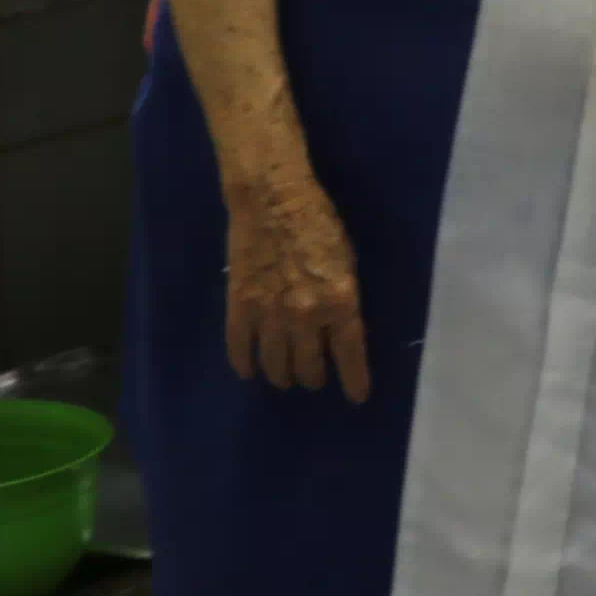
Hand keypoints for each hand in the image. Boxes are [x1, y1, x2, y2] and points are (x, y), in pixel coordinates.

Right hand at [224, 175, 372, 401]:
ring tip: (285, 377)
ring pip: (275, 364)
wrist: (272, 198)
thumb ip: (344, 297)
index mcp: (340, 302)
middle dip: (313, 376)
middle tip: (313, 377)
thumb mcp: (348, 260)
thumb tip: (341, 327)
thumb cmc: (319, 221)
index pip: (350, 355)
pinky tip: (249, 370)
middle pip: (309, 366)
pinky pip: (239, 347)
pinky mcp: (239, 307)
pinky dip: (244, 364)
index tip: (356, 397)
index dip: (354, 381)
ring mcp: (269, 314)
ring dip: (282, 375)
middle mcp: (306, 316)